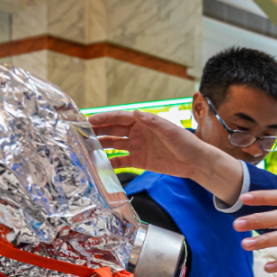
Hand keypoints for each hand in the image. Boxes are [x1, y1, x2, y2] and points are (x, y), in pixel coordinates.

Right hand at [88, 110, 243, 202]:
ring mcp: (137, 147)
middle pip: (113, 130)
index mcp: (143, 121)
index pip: (119, 118)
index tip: (88, 120)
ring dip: (100, 146)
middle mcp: (138, 132)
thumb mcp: (169, 130)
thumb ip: (152, 122)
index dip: (103, 118)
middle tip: (80, 134)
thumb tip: (135, 112)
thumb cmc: (185, 142)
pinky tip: (99, 165)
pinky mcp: (140, 161)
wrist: (195, 161)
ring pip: (114, 145)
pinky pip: (121, 161)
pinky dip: (111, 163)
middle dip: (97, 131)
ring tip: (86, 149)